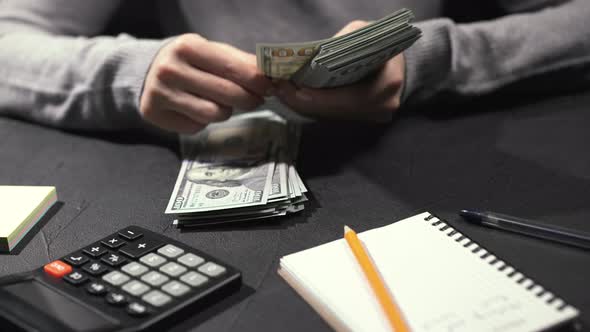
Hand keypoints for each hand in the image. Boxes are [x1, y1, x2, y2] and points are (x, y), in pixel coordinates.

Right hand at [140, 34, 272, 132]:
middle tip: (257, 100)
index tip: (271, 87)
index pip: (232, 68)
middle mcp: (170, 69)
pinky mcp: (155, 114)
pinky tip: (196, 108)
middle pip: (227, 94)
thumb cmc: (189, 61)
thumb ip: (238, 62)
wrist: (147, 71)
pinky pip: (196, 125)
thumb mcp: (210, 52)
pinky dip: (203, 121)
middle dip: (249, 99)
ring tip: (221, 102)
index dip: (257, 80)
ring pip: (214, 113)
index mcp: (187, 47)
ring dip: (226, 111)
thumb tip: (270, 75)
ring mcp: (161, 93)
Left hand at [276, 21, 404, 122]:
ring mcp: (373, 116)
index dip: (320, 97)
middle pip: (336, 110)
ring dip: (305, 104)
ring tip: (281, 91)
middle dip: (304, 100)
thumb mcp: (365, 34)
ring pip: (332, 115)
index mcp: (387, 85)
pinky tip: (295, 96)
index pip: (349, 98)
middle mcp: (381, 106)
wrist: (402, 64)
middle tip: (279, 89)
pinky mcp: (363, 118)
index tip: (296, 89)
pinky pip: (335, 115)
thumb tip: (311, 57)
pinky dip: (315, 106)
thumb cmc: (382, 44)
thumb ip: (342, 43)